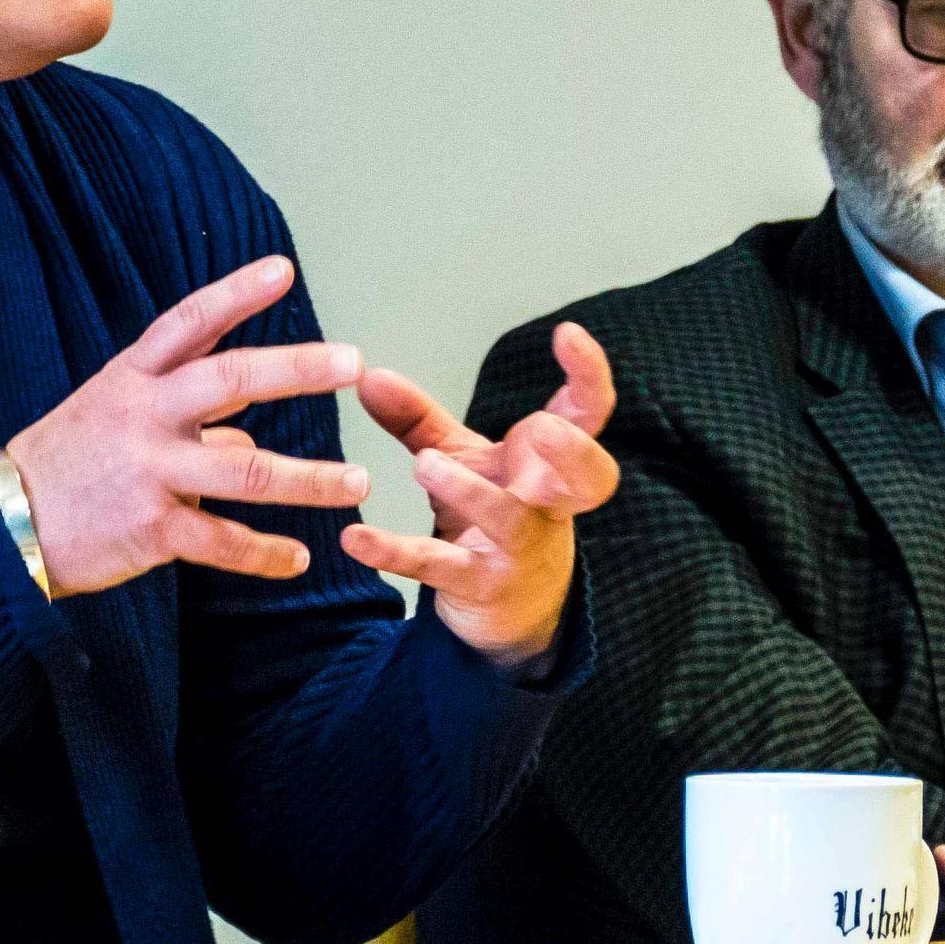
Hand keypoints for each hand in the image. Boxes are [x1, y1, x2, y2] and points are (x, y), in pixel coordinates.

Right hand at [6, 257, 373, 595]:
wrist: (3, 525)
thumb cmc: (68, 463)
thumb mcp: (114, 412)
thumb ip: (187, 413)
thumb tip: (248, 427)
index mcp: (134, 377)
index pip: (190, 323)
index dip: (236, 294)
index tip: (283, 270)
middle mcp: (144, 415)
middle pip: (230, 379)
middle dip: (297, 369)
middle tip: (354, 362)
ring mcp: (148, 471)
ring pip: (246, 469)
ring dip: (310, 478)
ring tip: (358, 482)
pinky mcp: (151, 529)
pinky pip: (224, 542)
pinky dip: (267, 554)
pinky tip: (298, 558)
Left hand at [339, 323, 618, 670]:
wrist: (510, 609)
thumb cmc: (492, 514)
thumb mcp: (462, 459)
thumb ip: (418, 419)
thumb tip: (369, 374)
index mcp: (549, 462)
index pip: (588, 415)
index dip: (589, 374)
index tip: (567, 333)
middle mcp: (547, 504)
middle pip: (588, 477)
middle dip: (570, 452)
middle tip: (538, 428)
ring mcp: (518, 548)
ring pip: (509, 519)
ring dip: (468, 491)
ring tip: (422, 465)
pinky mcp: (480, 585)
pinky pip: (442, 566)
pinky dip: (395, 552)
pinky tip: (355, 538)